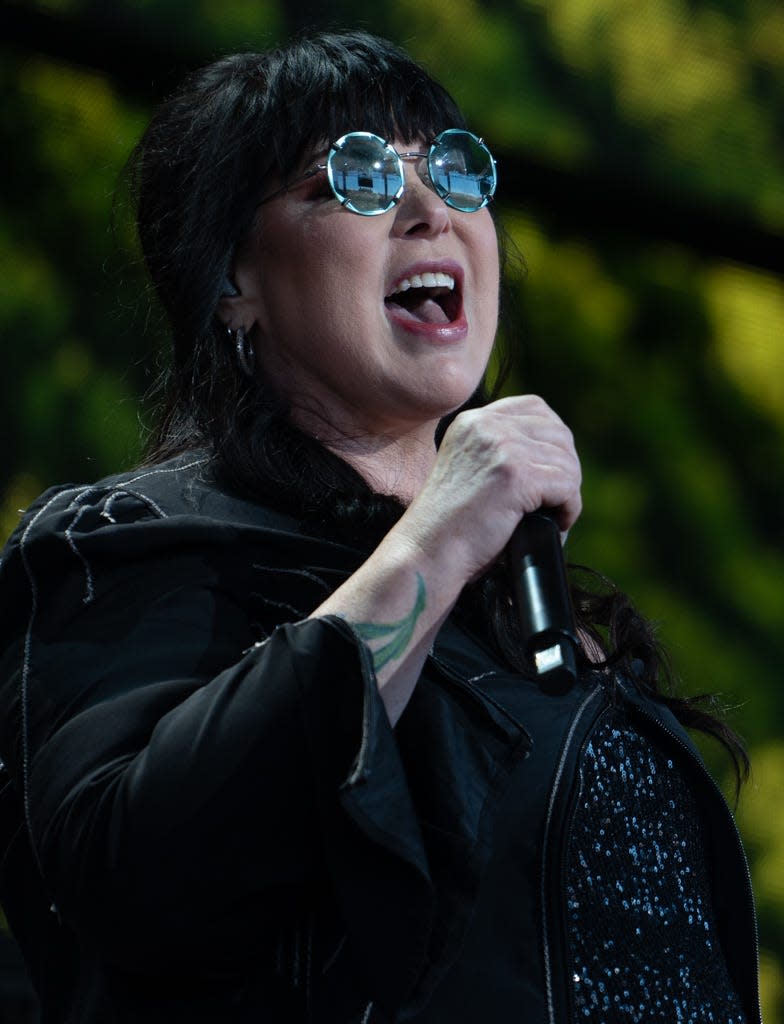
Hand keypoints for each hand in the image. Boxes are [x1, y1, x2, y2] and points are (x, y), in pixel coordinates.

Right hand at [395, 395, 581, 581]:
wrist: (428, 552)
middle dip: (566, 468)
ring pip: (567, 462)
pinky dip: (569, 509)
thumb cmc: (450, 525)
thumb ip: (497, 451)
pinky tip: (556, 524)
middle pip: (558, 433)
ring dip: (569, 493)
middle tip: (556, 500)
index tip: (552, 470)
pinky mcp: (516, 475)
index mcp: (472, 420)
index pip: (535, 408)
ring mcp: (501, 447)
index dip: (554, 439)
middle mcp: (486, 425)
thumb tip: (555, 454)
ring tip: (555, 516)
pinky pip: (568, 486)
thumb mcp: (467, 469)